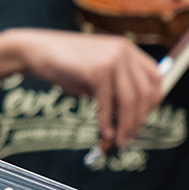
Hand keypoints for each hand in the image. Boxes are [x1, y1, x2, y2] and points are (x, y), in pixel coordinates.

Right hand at [11, 28, 161, 148]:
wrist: (34, 50)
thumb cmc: (63, 64)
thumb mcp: (95, 74)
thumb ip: (114, 90)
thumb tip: (127, 121)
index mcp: (127, 49)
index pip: (154, 79)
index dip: (152, 103)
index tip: (141, 120)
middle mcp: (124, 51)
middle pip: (144, 93)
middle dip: (138, 120)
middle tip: (128, 138)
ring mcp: (111, 59)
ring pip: (129, 100)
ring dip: (125, 125)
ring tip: (118, 140)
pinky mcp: (97, 69)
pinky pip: (107, 103)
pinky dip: (106, 121)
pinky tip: (104, 133)